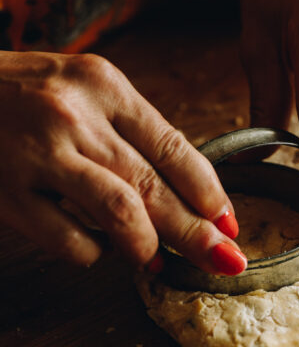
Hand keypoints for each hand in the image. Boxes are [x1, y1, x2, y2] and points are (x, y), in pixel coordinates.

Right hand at [0, 51, 246, 272]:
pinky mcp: (7, 194)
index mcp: (102, 83)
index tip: (229, 221)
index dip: (208, 189)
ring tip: (158, 262)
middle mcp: (74, 115)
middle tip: (223, 259)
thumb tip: (183, 190)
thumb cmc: (19, 92)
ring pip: (121, 214)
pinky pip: (71, 241)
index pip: (172, 144)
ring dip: (148, 247)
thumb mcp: (79, 87)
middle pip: (154, 184)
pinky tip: (99, 249)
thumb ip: (126, 129)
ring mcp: (38, 156)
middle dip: (197, 230)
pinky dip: (94, 254)